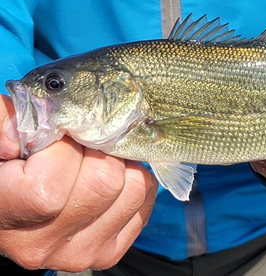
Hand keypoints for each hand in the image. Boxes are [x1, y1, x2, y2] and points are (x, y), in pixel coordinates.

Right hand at [0, 95, 157, 271]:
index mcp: (7, 215)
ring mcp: (79, 252)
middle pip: (106, 181)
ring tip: (95, 158)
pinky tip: (108, 177)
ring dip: (122, 163)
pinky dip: (134, 179)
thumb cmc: (5, 165)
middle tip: (83, 142)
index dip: (63, 149)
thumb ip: (8, 119)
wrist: (12, 209)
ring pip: (133, 188)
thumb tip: (36, 123)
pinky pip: (143, 199)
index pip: (51, 187)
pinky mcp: (108, 251)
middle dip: (100, 149)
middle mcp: (43, 245)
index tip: (56, 138)